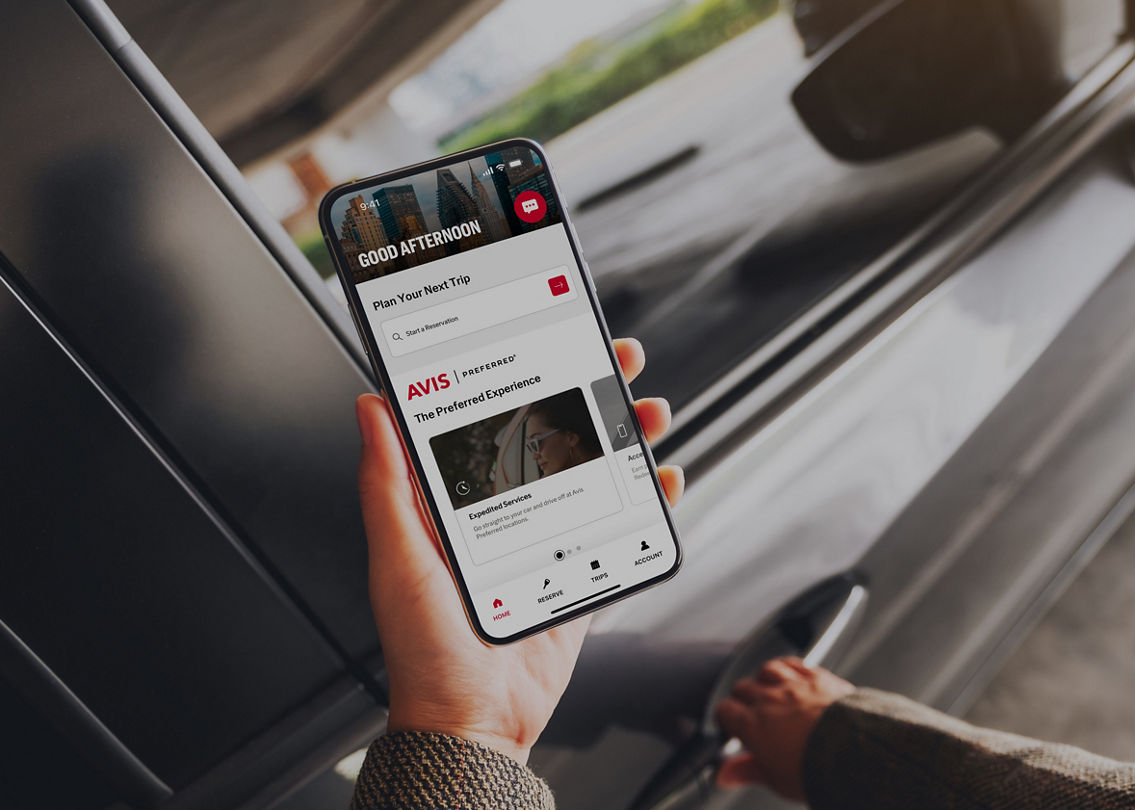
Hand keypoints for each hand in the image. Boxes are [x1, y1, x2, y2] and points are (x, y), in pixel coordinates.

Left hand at [355, 337, 682, 764]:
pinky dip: (650, 501)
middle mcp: (504, 513)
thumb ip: (387, 482)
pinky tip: (664, 480)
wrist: (473, 723)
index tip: (546, 339)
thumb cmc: (424, 652)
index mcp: (455, 502)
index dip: (524, 375)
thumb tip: (370, 409)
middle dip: (593, 393)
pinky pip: (622, 527)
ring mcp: (547, 541)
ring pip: (596, 472)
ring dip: (629, 437)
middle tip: (619, 363)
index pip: (493, 420)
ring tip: (650, 413)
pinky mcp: (579, 573)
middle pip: (557, 436)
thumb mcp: (398, 556)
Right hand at [713, 657, 856, 800]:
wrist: (855, 751)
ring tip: (769, 690)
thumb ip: (746, 771)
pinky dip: (790, 667)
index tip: (732, 726)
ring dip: (765, 678)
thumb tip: (725, 775)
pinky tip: (793, 674)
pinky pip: (796, 663)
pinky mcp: (819, 677)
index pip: (724, 711)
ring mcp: (794, 685)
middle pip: (742, 687)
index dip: (726, 718)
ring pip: (768, 669)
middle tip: (751, 713)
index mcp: (753, 725)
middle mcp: (770, 699)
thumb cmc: (816, 767)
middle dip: (743, 698)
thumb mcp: (776, 779)